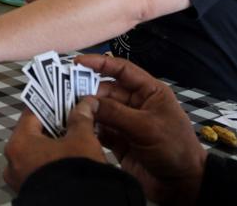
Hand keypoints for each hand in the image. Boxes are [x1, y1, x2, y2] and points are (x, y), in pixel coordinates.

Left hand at [3, 97, 105, 191]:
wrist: (82, 205)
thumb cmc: (76, 170)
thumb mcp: (82, 139)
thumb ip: (80, 118)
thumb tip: (85, 103)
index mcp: (18, 143)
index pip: (32, 113)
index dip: (50, 103)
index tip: (63, 98)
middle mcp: (12, 161)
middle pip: (33, 133)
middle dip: (53, 125)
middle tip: (71, 116)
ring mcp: (19, 178)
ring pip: (36, 151)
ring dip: (53, 143)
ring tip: (73, 136)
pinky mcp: (29, 190)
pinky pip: (38, 167)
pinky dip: (51, 160)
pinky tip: (69, 157)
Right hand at [75, 54, 206, 205]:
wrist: (181, 185)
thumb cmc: (173, 148)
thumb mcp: (146, 127)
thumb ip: (115, 113)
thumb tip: (86, 102)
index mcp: (149, 92)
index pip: (122, 70)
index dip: (100, 63)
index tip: (77, 62)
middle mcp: (135, 103)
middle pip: (106, 90)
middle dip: (87, 91)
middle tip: (65, 94)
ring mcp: (125, 122)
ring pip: (99, 110)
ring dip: (85, 110)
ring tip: (66, 110)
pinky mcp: (117, 140)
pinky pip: (98, 129)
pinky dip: (88, 128)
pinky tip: (76, 128)